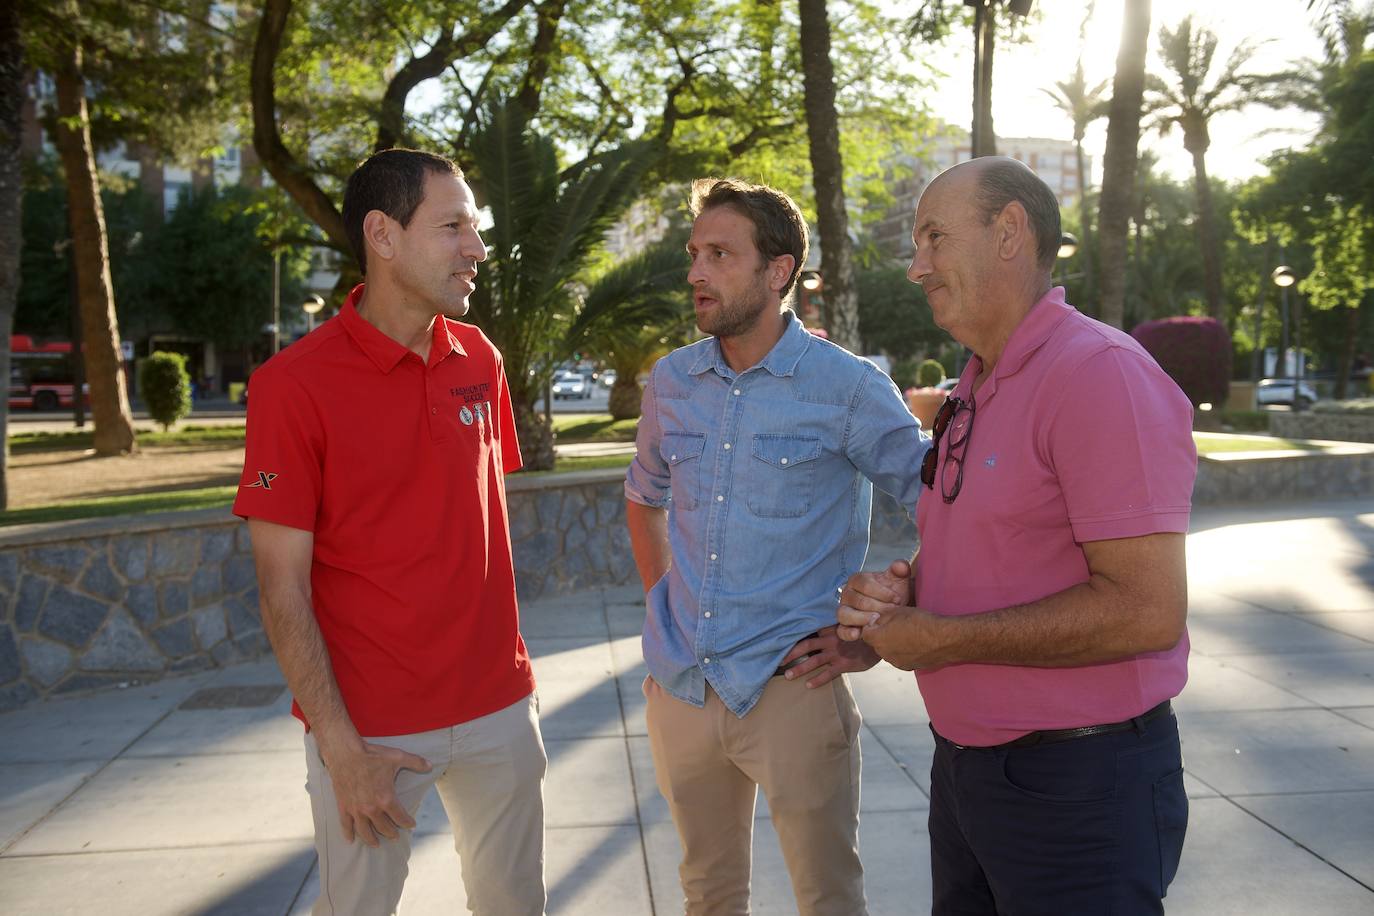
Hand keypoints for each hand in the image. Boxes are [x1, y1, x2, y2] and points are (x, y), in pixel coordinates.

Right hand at [316, 732, 431, 846]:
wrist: (345, 753)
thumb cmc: (372, 755)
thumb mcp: (397, 756)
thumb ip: (415, 762)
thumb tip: (430, 765)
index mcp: (386, 799)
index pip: (400, 817)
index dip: (407, 823)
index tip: (411, 825)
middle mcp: (371, 808)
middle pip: (383, 827)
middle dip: (391, 833)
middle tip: (395, 836)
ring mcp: (356, 809)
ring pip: (365, 831)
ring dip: (372, 839)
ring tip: (377, 844)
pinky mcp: (343, 806)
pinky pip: (346, 825)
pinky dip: (348, 833)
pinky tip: (350, 840)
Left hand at [780, 625, 880, 687]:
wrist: (882, 639)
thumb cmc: (863, 633)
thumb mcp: (849, 624)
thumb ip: (835, 625)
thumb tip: (822, 622)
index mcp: (830, 629)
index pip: (809, 631)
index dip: (795, 635)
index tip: (781, 639)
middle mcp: (831, 640)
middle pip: (806, 645)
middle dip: (791, 653)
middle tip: (779, 661)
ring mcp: (837, 653)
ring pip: (814, 661)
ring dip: (800, 668)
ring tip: (788, 676)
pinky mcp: (845, 664)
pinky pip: (829, 673)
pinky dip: (818, 680)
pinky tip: (808, 685)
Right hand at [836, 560, 911, 641]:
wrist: (894, 609)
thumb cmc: (893, 593)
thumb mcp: (898, 580)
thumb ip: (900, 569)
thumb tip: (901, 566)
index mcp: (856, 580)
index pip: (865, 584)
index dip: (882, 592)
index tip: (897, 599)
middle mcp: (847, 594)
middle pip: (857, 600)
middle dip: (877, 607)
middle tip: (892, 612)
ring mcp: (844, 610)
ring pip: (845, 614)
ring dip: (862, 618)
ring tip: (877, 620)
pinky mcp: (845, 626)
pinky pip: (841, 630)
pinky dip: (848, 633)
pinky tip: (858, 634)